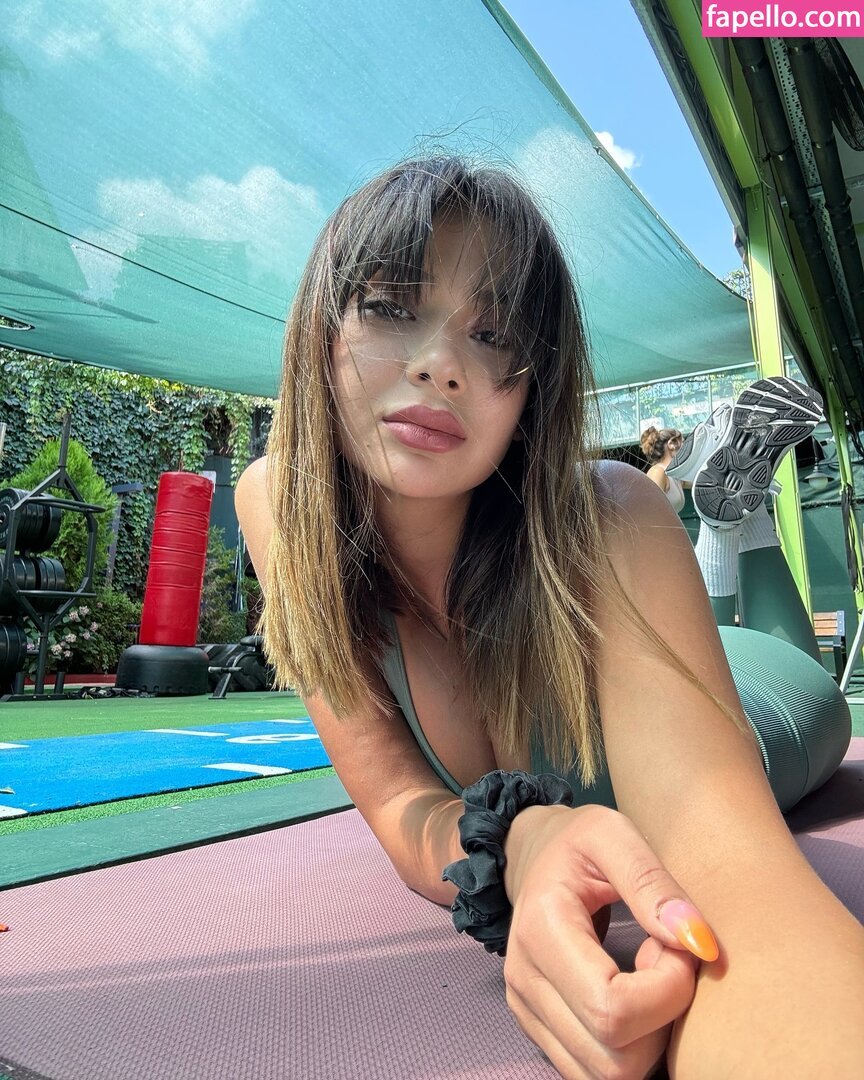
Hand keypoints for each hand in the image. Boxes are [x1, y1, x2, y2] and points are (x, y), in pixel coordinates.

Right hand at [502, 804, 716, 1078]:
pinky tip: (631, 994)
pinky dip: (629, 1045)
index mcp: (540, 930)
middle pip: (614, 1058)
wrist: (530, 854)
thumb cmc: (577, 841)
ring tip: (646, 975)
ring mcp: (527, 1012)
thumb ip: (653, 881)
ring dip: (647, 1036)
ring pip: (608, 1075)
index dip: (667, 990)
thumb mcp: (613, 833)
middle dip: (662, 1018)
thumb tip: (699, 943)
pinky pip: (596, 1071)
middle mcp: (524, 981)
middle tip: (664, 958)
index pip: (613, 1010)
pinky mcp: (538, 1029)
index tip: (677, 942)